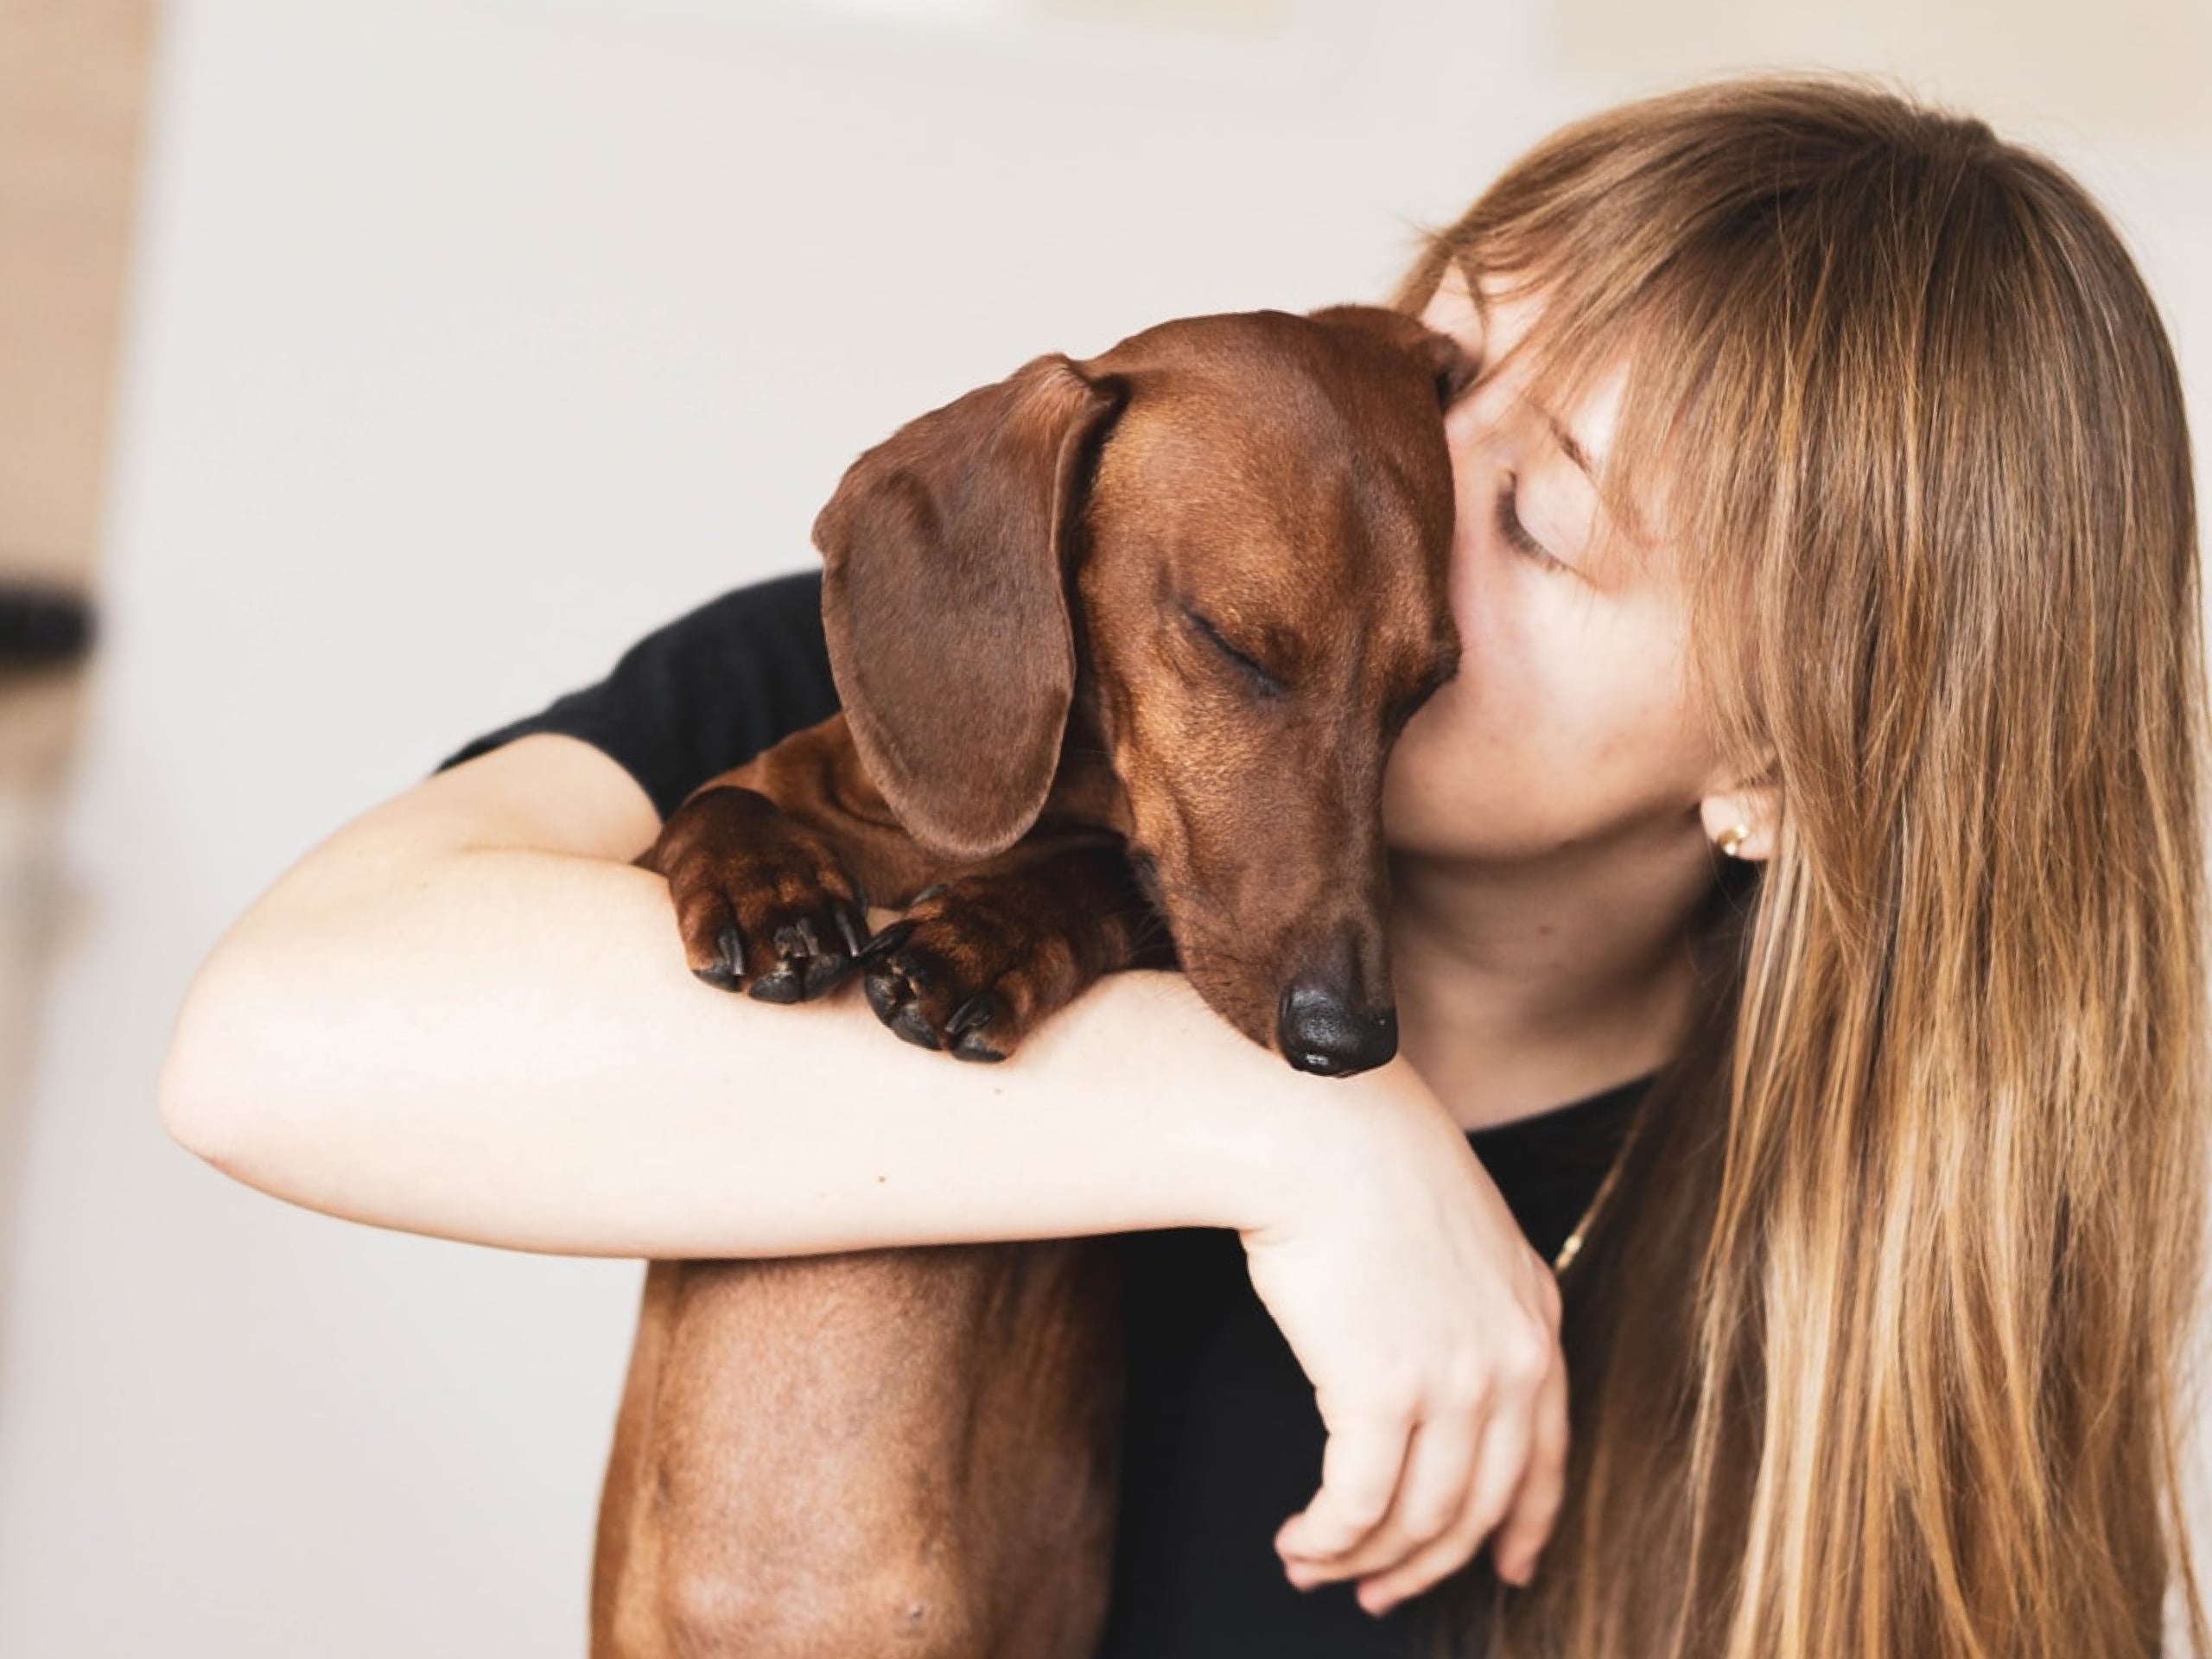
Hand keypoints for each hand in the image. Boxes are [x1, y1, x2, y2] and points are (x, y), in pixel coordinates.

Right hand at [1239, 1061, 1567, 1614]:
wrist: (1323, 1131)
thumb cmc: (1367, 1161)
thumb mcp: (1460, 1229)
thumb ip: (1470, 1298)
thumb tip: (1432, 1363)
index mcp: (1534, 1318)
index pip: (1547, 1455)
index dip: (1524, 1525)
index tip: (1503, 1567)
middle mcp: (1511, 1360)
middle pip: (1479, 1505)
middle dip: (1424, 1564)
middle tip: (1378, 1593)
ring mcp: (1455, 1382)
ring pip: (1416, 1517)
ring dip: (1359, 1559)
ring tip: (1313, 1566)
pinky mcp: (1384, 1392)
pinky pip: (1357, 1504)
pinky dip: (1327, 1539)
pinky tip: (1299, 1542)